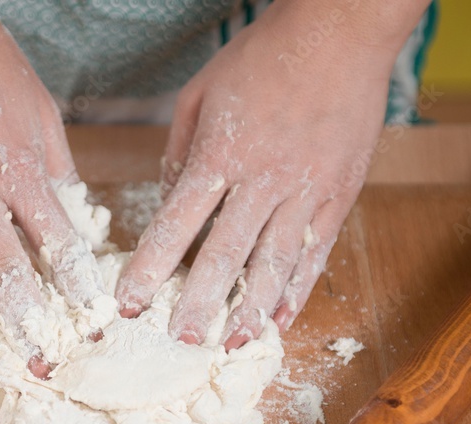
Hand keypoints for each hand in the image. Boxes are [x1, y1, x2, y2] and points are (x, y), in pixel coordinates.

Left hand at [115, 0, 429, 348]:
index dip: (151, 269)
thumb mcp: (200, 95)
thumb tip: (169, 204)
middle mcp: (262, 181)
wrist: (341, 32)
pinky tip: (281, 319)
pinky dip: (298, 291)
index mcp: (220, 154)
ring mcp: (306, 192)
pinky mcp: (339, 196)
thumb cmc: (262, 56)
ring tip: (231, 343)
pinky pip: (315, 254)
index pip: (176, 225)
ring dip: (250, 310)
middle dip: (199, 303)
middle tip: (179, 339)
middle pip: (224, 256)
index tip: (129, 304)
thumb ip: (180, 154)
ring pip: (274, 264)